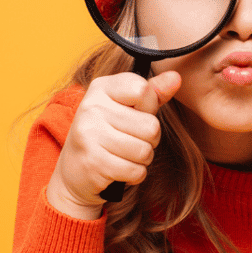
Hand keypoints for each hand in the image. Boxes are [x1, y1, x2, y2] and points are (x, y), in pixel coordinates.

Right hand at [45, 70, 181, 219]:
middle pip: (151, 126)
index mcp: (101, 87)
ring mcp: (89, 134)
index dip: (149, 106)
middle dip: (150, 139)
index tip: (135, 113)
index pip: (142, 89)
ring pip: (145, 151)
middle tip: (130, 140)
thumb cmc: (107, 134)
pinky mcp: (93, 162)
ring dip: (143, 158)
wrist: (74, 171)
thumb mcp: (126, 107)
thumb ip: (153, 92)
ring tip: (125, 155)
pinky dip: (135, 174)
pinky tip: (120, 169)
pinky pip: (136, 171)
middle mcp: (92, 107)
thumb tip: (176, 77)